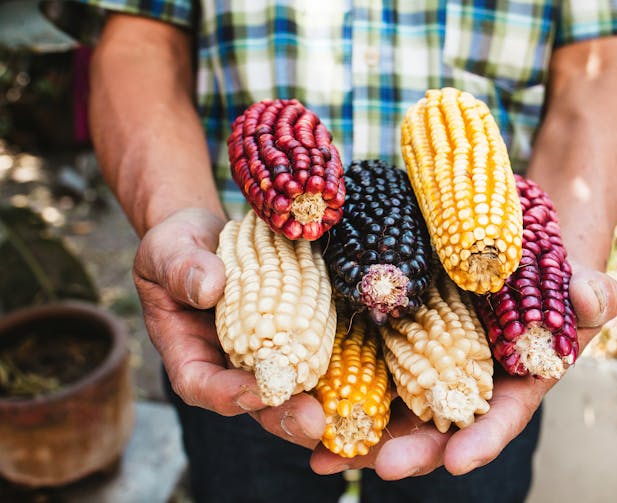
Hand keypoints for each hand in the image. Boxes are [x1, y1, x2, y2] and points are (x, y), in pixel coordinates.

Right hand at [133, 207, 325, 447]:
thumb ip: (181, 268)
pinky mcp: (294, 340)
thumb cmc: (179, 245)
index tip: (258, 389)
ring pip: (289, 392)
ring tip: (344, 413)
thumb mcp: (169, 250)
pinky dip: (338, 374)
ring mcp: (263, 356)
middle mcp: (228, 364)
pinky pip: (314, 361)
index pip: (200, 384)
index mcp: (188, 352)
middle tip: (314, 422)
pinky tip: (367, 381)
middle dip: (283, 416)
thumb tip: (209, 287)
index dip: (228, 394)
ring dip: (317, 406)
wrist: (213, 236)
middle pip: (252, 402)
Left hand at [309, 260, 616, 478]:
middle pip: (440, 426)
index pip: (501, 416)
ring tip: (324, 454)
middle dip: (412, 449)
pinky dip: (339, 385)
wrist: (514, 246)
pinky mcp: (396, 340)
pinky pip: (367, 366)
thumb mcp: (578, 280)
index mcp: (514, 382)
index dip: (482, 438)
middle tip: (382, 464)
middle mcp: (466, 384)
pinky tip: (306, 402)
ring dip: (362, 434)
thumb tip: (593, 299)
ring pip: (395, 408)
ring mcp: (428, 364)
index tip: (460, 460)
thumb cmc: (554, 270)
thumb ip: (592, 294)